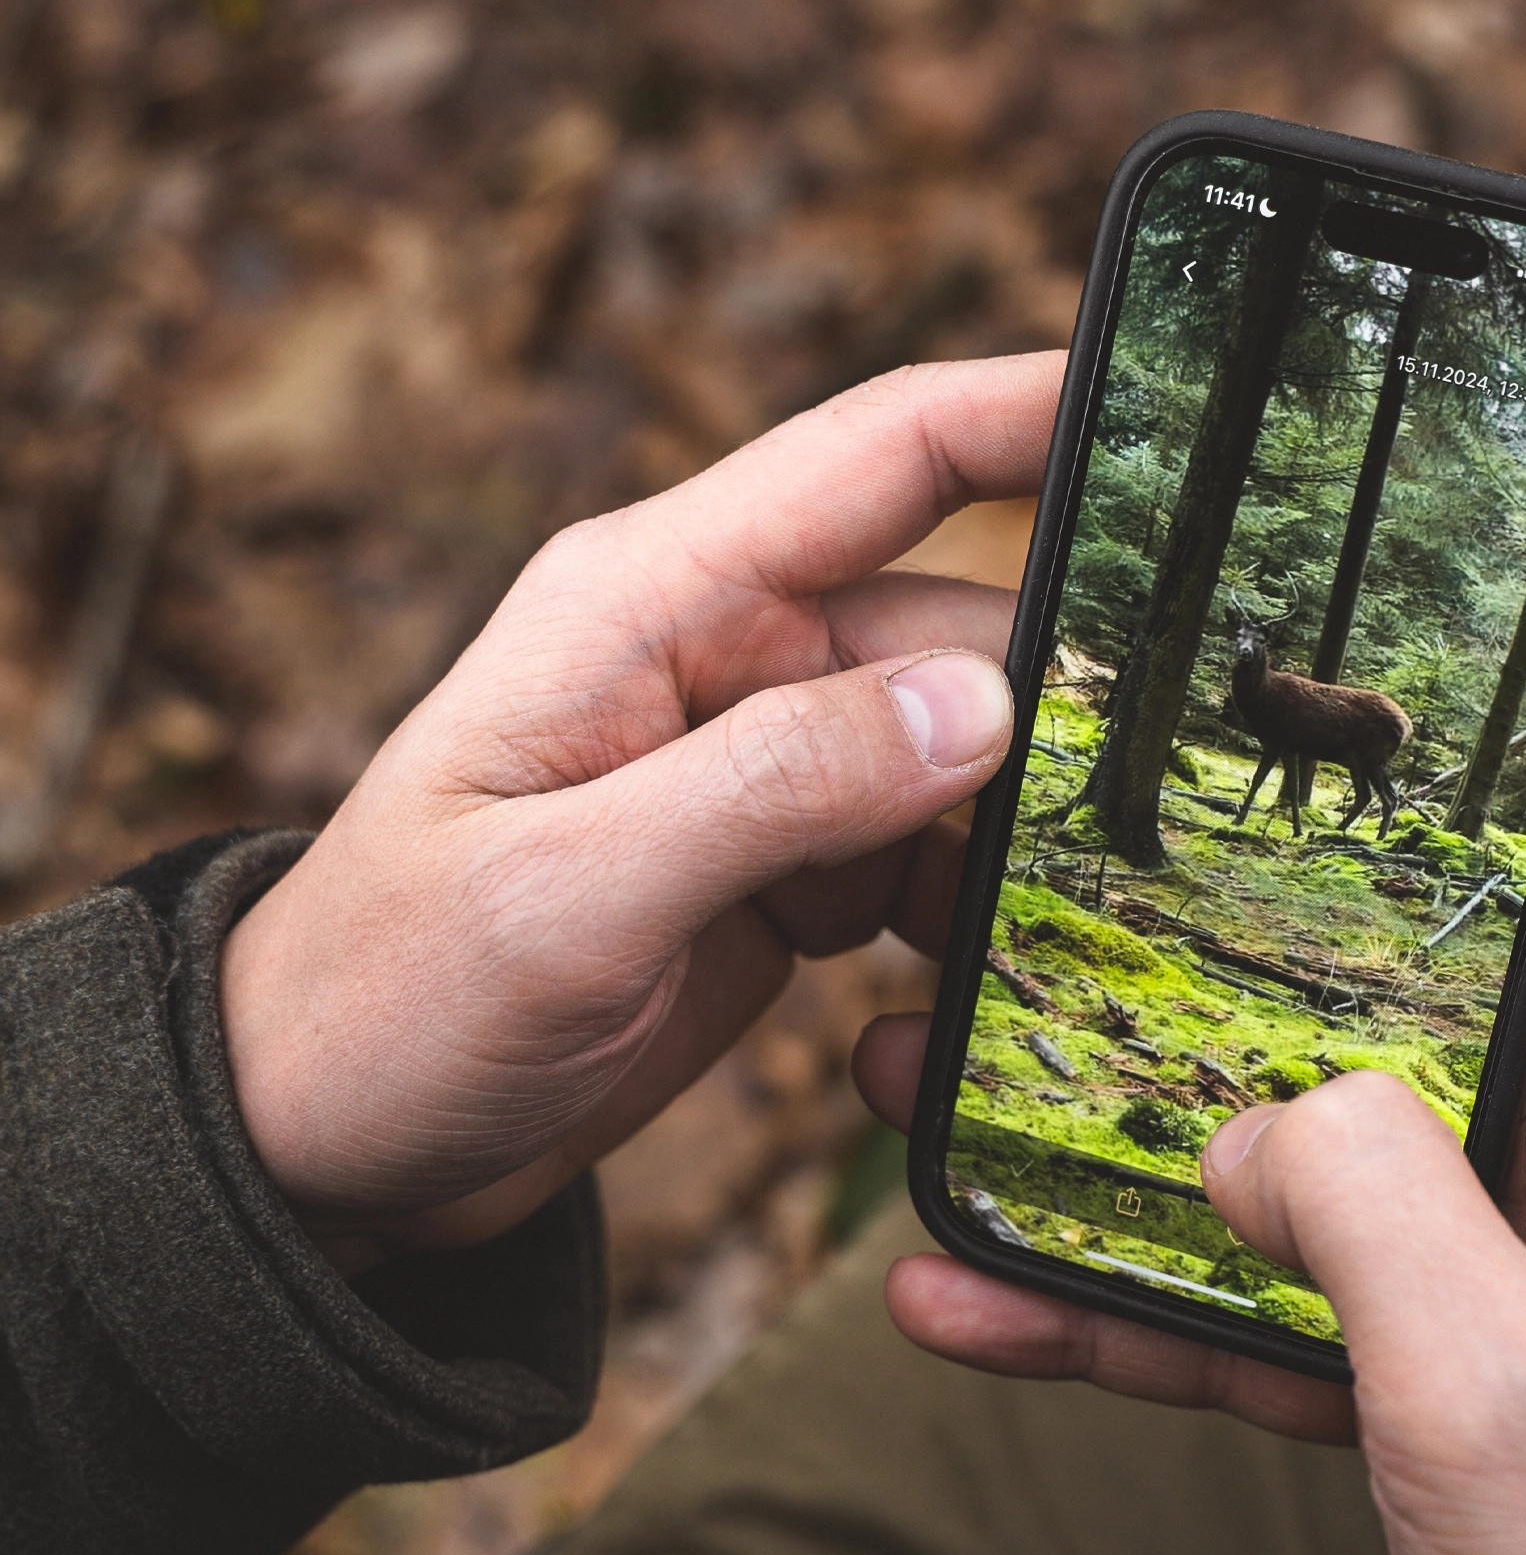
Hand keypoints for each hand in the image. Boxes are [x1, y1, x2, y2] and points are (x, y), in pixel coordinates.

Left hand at [221, 354, 1060, 1274]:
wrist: (319, 1146)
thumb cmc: (389, 999)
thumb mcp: (569, 895)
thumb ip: (775, 786)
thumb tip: (987, 706)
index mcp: (656, 598)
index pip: (881, 456)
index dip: (1031, 409)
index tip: (1176, 408)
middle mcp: (726, 657)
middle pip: (963, 635)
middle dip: (1061, 719)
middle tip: (1147, 820)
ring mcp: (760, 766)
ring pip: (965, 761)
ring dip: (1013, 849)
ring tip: (1042, 944)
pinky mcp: (780, 868)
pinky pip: (925, 861)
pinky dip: (958, 924)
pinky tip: (937, 1011)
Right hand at [865, 706, 1525, 1554]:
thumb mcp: (1491, 1373)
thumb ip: (1357, 1188)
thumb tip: (1243, 1126)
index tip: (1426, 643)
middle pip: (1429, 988)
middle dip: (1251, 952)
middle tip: (1097, 871)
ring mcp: (1515, 1273)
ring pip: (1317, 1153)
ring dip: (1151, 1142)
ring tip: (962, 1090)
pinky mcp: (1433, 1373)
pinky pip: (1274, 1300)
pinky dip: (1144, 1303)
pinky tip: (978, 1298)